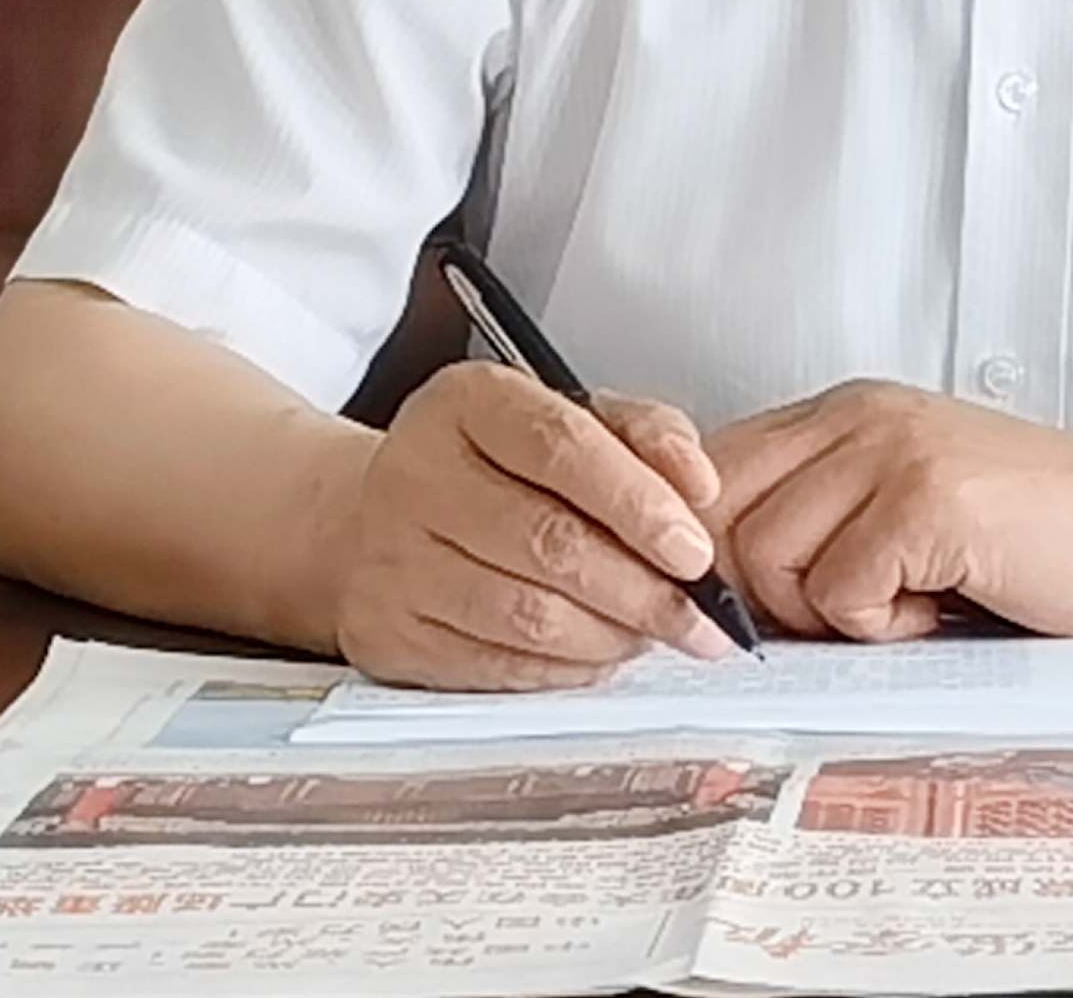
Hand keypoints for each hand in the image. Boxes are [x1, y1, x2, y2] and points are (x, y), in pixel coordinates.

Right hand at [313, 362, 736, 687]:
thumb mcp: (571, 417)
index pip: (561, 448)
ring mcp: (396, 559)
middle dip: (644, 590)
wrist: (373, 520)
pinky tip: (599, 653)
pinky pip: (499, 668)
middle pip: (548, 542)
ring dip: (612, 636)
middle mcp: (419, 474)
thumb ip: (646, 435)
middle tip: (699, 614)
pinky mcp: (392, 634)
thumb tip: (696, 487)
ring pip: (527, 616)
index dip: (639, 504)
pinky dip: (567, 670)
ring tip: (654, 633)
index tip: (694, 549)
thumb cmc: (493, 468)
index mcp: (468, 403)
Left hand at [706, 380, 1072, 640]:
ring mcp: (891, 453)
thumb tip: (711, 591)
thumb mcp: (903, 504)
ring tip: (912, 599)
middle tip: (851, 613)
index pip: (706, 471)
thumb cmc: (1035, 532)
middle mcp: (856, 418)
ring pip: (770, 562)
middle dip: (766, 596)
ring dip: (834, 615)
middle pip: (720, 523)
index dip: (709, 554)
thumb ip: (815, 519)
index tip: (749, 607)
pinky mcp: (928, 502)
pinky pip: (840, 595)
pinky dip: (886, 628)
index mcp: (843, 414)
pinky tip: (943, 604)